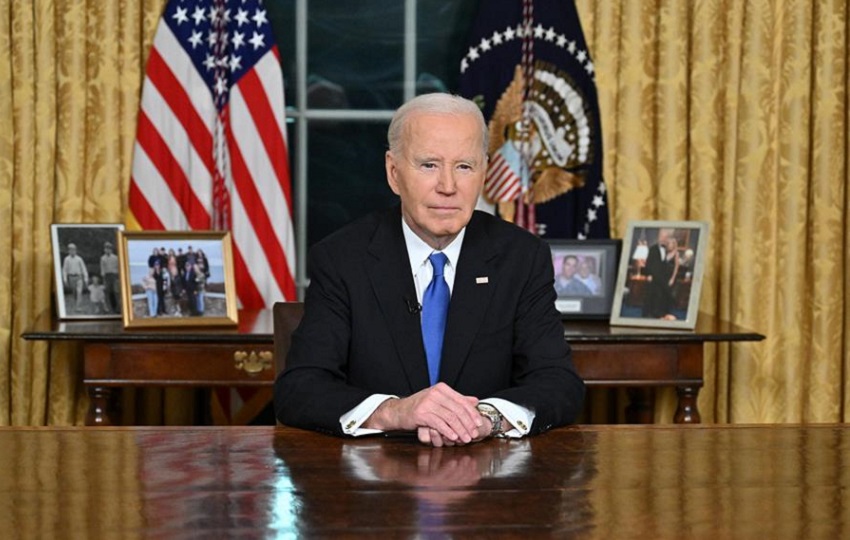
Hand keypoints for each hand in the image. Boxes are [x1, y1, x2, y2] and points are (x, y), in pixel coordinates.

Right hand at [365, 383, 483, 444]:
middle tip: (474, 434)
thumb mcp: (440, 401)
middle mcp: (435, 393)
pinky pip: (439, 423)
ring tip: (465, 439)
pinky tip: (453, 437)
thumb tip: (475, 401)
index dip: (472, 413)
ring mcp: (428, 402)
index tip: (479, 424)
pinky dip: (448, 431)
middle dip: (468, 424)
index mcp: (442, 389)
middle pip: (458, 410)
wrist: (398, 411)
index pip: (462, 401)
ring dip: (460, 430)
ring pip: (450, 417)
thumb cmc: (420, 407)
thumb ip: (457, 400)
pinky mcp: (421, 413)